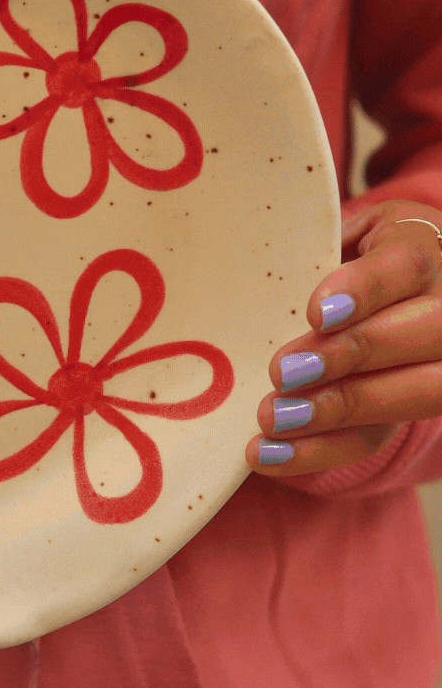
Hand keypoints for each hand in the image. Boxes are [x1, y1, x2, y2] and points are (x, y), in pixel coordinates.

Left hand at [247, 199, 441, 476]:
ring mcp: (438, 364)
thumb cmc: (348, 256)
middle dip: (351, 357)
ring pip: (416, 394)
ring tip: (272, 418)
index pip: (406, 266)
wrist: (382, 292)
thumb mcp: (337, 234)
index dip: (364, 291)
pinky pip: (378, 437)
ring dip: (338, 411)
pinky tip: (269, 454)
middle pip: (425, 334)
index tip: (316, 313)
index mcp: (421, 249)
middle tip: (283, 372)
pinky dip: (320, 451)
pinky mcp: (410, 411)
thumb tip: (263, 268)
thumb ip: (312, 248)